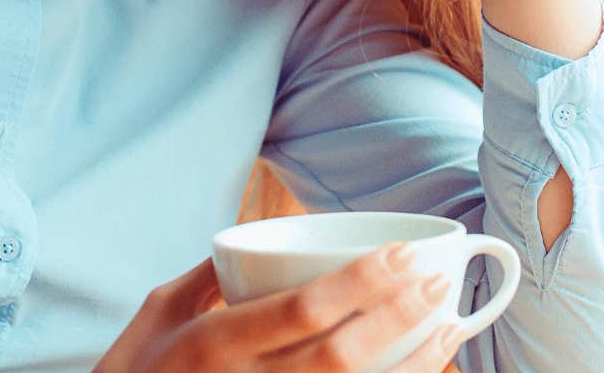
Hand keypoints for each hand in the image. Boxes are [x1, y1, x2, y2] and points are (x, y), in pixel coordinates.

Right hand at [92, 242, 464, 371]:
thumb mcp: (156, 315)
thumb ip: (207, 277)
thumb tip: (249, 242)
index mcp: (211, 344)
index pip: (301, 311)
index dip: (362, 284)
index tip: (404, 254)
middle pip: (338, 356)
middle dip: (397, 316)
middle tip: (437, 282)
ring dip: (409, 366)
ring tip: (448, 330)